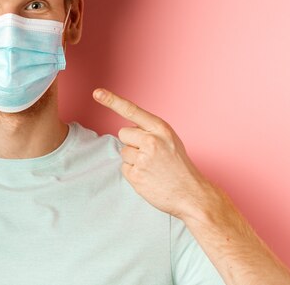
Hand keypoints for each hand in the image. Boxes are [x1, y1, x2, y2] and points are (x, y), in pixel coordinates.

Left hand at [92, 88, 211, 218]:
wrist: (192, 195)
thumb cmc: (179, 166)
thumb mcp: (170, 140)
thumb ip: (150, 132)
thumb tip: (127, 131)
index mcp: (161, 129)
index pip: (132, 110)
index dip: (112, 100)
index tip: (97, 93)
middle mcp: (151, 141)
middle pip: (123, 133)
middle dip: (132, 143)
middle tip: (152, 155)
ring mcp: (142, 159)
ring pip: (123, 152)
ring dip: (133, 160)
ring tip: (152, 168)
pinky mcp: (136, 175)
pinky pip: (124, 168)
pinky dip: (133, 173)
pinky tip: (148, 178)